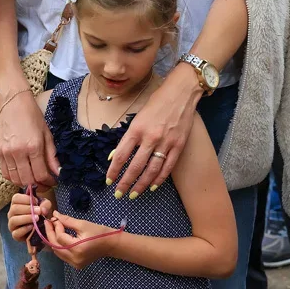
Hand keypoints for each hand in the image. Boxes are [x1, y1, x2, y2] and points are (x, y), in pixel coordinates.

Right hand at [0, 92, 59, 187]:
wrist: (13, 104)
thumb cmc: (32, 116)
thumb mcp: (47, 134)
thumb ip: (52, 156)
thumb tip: (58, 172)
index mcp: (33, 146)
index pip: (41, 174)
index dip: (49, 182)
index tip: (53, 181)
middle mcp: (18, 152)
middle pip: (28, 180)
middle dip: (38, 186)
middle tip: (44, 183)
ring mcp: (7, 153)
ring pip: (16, 179)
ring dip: (26, 183)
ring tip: (34, 179)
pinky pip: (5, 173)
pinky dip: (14, 178)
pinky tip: (22, 174)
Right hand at [7, 192, 53, 243]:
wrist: (41, 229)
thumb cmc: (39, 214)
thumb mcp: (44, 207)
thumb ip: (45, 205)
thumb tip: (42, 209)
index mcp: (16, 204)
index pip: (15, 198)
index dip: (26, 199)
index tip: (36, 201)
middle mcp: (11, 213)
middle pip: (14, 209)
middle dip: (28, 209)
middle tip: (39, 211)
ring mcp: (12, 225)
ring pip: (14, 220)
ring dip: (26, 218)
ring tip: (37, 218)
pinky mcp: (15, 235)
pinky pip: (16, 232)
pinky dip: (24, 229)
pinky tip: (33, 226)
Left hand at [43, 211, 119, 268]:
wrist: (111, 244)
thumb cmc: (99, 232)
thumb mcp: (82, 224)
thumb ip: (66, 220)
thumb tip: (54, 214)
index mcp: (77, 248)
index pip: (59, 237)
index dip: (56, 226)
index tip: (55, 218)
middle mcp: (74, 259)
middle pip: (55, 246)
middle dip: (50, 233)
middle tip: (48, 222)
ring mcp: (75, 263)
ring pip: (57, 252)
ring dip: (53, 240)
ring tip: (52, 228)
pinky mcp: (76, 264)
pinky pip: (62, 255)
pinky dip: (58, 246)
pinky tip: (58, 237)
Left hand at [105, 64, 200, 196]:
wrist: (180, 94)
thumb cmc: (156, 103)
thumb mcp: (137, 117)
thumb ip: (128, 137)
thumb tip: (115, 155)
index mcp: (136, 129)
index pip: (121, 155)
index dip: (114, 170)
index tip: (108, 180)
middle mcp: (150, 137)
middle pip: (135, 166)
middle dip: (125, 182)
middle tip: (119, 194)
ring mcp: (166, 143)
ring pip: (151, 170)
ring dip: (141, 185)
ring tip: (134, 194)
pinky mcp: (178, 146)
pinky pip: (167, 167)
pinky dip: (159, 179)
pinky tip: (152, 186)